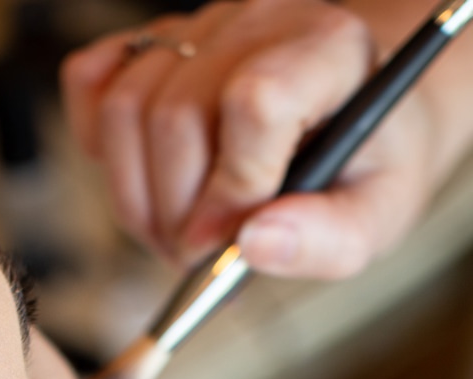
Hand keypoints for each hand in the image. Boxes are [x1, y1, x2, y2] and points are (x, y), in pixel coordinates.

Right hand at [61, 0, 438, 275]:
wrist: (353, 116)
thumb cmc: (369, 165)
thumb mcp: (381, 215)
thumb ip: (330, 239)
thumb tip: (254, 247)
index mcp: (329, 51)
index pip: (256, 102)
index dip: (232, 187)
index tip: (226, 245)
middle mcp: (259, 22)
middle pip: (176, 115)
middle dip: (176, 212)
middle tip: (198, 261)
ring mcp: (200, 25)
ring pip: (125, 107)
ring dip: (137, 197)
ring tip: (178, 239)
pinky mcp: (155, 42)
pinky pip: (91, 83)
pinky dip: (103, 150)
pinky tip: (147, 185)